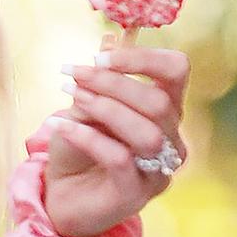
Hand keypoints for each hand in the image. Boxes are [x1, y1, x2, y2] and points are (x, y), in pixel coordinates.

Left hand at [44, 33, 189, 236]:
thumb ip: (100, 78)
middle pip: (159, 102)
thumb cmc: (78, 146)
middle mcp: (171, 140)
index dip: (143, 58)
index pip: (176, 71)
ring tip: (71, 99)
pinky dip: (88, 137)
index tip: (100, 57)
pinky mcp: (136, 195)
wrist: (60, 196)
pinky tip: (61, 127)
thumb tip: (107, 40)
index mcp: (166, 110)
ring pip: (147, 132)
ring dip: (105, 108)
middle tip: (74, 75)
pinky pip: (120, 158)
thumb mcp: (84, 104)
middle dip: (113, 83)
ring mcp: (158, 171)